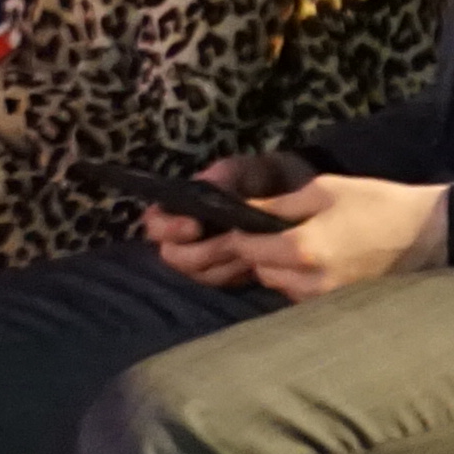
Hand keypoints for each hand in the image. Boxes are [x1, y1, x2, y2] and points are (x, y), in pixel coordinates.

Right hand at [147, 152, 287, 287]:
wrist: (298, 198)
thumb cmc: (265, 178)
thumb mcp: (247, 169)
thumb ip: (226, 175)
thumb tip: (210, 186)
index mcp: (183, 207)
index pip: (156, 224)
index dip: (168, 229)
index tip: (194, 226)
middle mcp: (188, 237)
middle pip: (175, 256)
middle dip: (204, 251)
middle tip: (232, 241)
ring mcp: (207, 259)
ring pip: (201, 273)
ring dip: (226, 262)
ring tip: (252, 245)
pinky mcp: (229, 274)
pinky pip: (225, 283)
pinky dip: (240, 273)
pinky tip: (259, 258)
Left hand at [236, 170, 450, 301]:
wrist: (428, 233)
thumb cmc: (378, 203)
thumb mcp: (327, 190)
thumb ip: (281, 203)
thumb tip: (244, 209)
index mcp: (302, 248)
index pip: (247, 249)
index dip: (238, 235)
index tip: (241, 224)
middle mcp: (307, 281)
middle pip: (261, 271)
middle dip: (260, 253)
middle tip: (273, 232)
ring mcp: (323, 299)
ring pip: (280, 286)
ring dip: (280, 268)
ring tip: (300, 246)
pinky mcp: (337, 306)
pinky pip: (302, 295)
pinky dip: (301, 280)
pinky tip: (318, 262)